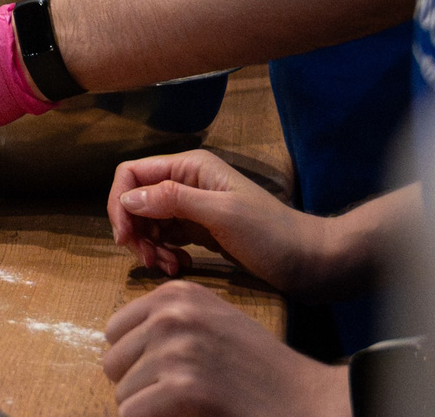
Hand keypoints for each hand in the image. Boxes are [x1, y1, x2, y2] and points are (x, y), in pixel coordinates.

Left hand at [102, 281, 347, 416]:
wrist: (310, 401)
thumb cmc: (261, 370)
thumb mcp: (213, 323)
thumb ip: (168, 323)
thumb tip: (115, 344)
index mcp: (177, 295)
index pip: (115, 331)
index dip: (136, 360)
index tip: (167, 375)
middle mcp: (171, 314)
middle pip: (114, 362)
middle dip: (139, 386)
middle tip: (181, 397)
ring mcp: (176, 349)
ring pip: (123, 393)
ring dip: (151, 409)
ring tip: (192, 408)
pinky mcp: (183, 387)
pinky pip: (132, 413)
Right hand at [109, 150, 338, 294]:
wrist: (314, 262)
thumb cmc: (272, 235)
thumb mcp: (222, 215)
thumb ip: (173, 201)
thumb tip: (128, 199)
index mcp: (189, 168)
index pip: (132, 174)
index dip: (120, 203)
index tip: (125, 237)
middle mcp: (186, 183)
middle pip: (136, 199)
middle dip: (135, 229)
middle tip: (148, 260)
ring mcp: (193, 207)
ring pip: (148, 221)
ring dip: (149, 245)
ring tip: (168, 267)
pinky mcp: (200, 231)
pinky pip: (166, 237)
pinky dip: (165, 253)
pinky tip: (180, 266)